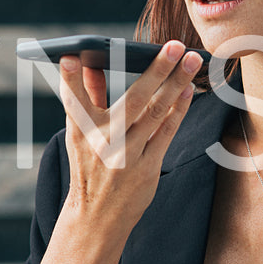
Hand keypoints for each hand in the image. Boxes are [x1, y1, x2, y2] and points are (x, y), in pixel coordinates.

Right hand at [56, 40, 200, 237]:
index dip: (71, 79)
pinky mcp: (146, 169)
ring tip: (190, 60)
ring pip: (155, 113)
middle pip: (133, 101)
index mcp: (80, 131)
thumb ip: (86, 96)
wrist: (97, 218)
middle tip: (173, 45)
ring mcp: (126, 157)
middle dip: (155, 71)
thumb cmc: (89, 166)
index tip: (72, 55)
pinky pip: (166, 133)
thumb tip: (87, 61)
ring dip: (176, 84)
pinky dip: (178, 109)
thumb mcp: (79, 134)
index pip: (74, 100)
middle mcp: (102, 143)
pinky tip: (188, 89)